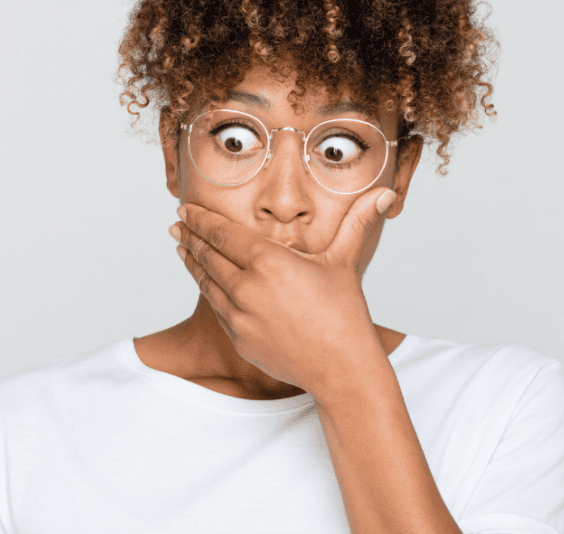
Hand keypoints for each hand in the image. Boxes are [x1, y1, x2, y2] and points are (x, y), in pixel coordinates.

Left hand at [169, 187, 397, 397]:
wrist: (341, 369)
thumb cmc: (345, 312)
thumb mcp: (345, 261)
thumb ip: (359, 222)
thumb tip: (386, 194)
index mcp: (270, 262)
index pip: (224, 234)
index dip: (201, 219)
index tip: (185, 209)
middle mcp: (248, 288)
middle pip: (209, 256)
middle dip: (191, 237)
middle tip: (176, 225)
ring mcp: (240, 317)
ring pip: (206, 283)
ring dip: (192, 263)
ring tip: (181, 248)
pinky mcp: (240, 340)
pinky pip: (216, 309)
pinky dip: (206, 291)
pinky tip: (204, 283)